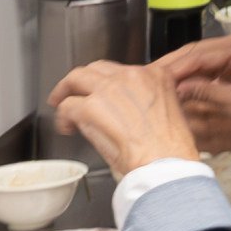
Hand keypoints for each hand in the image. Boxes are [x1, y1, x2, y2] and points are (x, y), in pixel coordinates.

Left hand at [50, 60, 201, 174]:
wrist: (165, 163)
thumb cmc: (170, 149)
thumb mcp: (169, 113)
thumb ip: (146, 100)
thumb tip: (123, 107)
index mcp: (155, 76)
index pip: (123, 70)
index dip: (109, 82)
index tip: (103, 92)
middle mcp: (132, 76)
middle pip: (97, 68)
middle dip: (83, 80)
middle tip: (73, 91)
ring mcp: (110, 89)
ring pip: (76, 78)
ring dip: (66, 91)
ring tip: (60, 103)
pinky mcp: (91, 107)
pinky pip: (67, 106)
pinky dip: (62, 118)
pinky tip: (67, 128)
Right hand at [154, 31, 230, 147]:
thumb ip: (207, 94)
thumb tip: (177, 89)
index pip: (200, 55)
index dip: (175, 69)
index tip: (154, 80)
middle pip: (197, 49)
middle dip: (173, 65)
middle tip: (148, 78)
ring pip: (200, 53)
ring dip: (181, 67)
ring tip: (158, 81)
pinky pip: (210, 60)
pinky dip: (193, 70)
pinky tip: (178, 82)